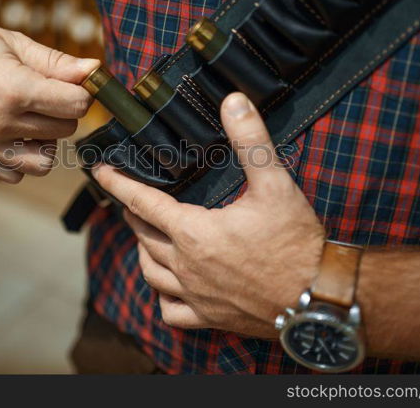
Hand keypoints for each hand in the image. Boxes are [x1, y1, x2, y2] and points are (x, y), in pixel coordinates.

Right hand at [0, 2, 98, 182]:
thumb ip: (56, 61)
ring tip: (31, 119)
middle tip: (45, 93)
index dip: (80, 92)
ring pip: (43, 162)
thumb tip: (96, 71)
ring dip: (45, 142)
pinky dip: (20, 160)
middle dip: (62, 111)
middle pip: (64, 131)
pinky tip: (12, 135)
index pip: (77, 107)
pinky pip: (13, 175)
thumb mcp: (12, 42)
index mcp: (15, 90)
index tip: (70, 83)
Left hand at [92, 92, 325, 336]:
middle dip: (133, 213)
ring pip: (150, 272)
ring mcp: (195, 295)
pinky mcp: (209, 318)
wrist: (320, 299)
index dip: (117, 182)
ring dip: (143, 250)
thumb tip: (234, 102)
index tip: (99, 170)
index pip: (142, 201)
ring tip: (146, 236)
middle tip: (133, 199)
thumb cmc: (296, 243)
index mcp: (193, 232)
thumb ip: (251, 140)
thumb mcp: (275, 184)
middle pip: (143, 235)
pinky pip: (170, 311)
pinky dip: (162, 297)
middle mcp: (185, 265)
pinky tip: (169, 286)